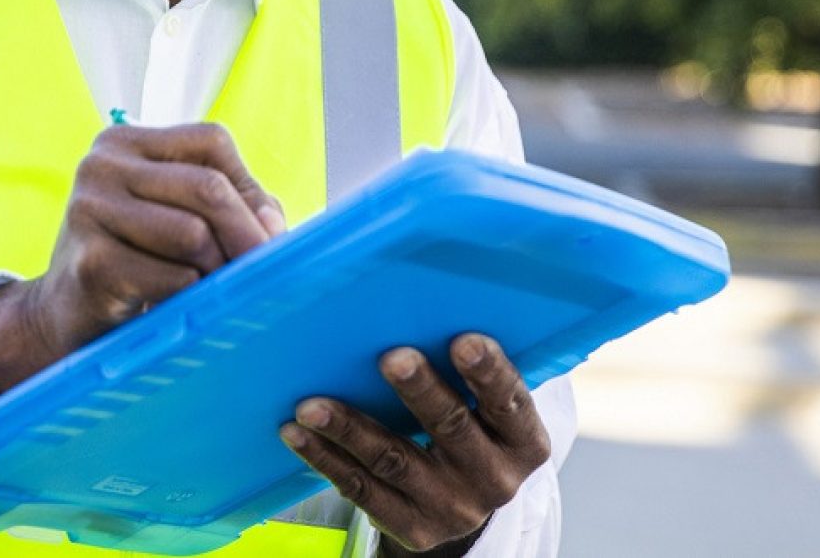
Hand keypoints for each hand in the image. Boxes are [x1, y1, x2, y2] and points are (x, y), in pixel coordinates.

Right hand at [0, 122, 284, 392]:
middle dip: (247, 234)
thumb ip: (234, 207)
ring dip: (216, 270)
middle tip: (265, 270)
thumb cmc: (137, 261)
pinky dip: (189, 296)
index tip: (263, 232)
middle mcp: (101, 164)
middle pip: (207, 187)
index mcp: (125, 141)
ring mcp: (88, 209)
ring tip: (209, 288)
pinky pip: (172, 276)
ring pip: (193, 233)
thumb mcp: (181, 218)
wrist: (64, 315)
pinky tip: (175, 303)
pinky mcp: (89, 261)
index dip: (247, 187)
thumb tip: (271, 225)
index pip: (211, 141)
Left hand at [279, 334, 550, 556]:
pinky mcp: (411, 526)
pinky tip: (297, 433)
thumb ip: (470, 363)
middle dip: (420, 391)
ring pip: (393, 460)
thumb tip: (426, 292)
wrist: (461, 504)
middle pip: (451, 427)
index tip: (464, 339)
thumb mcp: (488, 408)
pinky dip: (325, 458)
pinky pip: (361, 489)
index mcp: (523, 441)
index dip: (488, 372)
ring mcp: (451, 507)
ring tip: (312, 404)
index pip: (510, 402)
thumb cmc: (470, 427)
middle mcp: (494, 479)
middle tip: (391, 358)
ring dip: (349, 428)